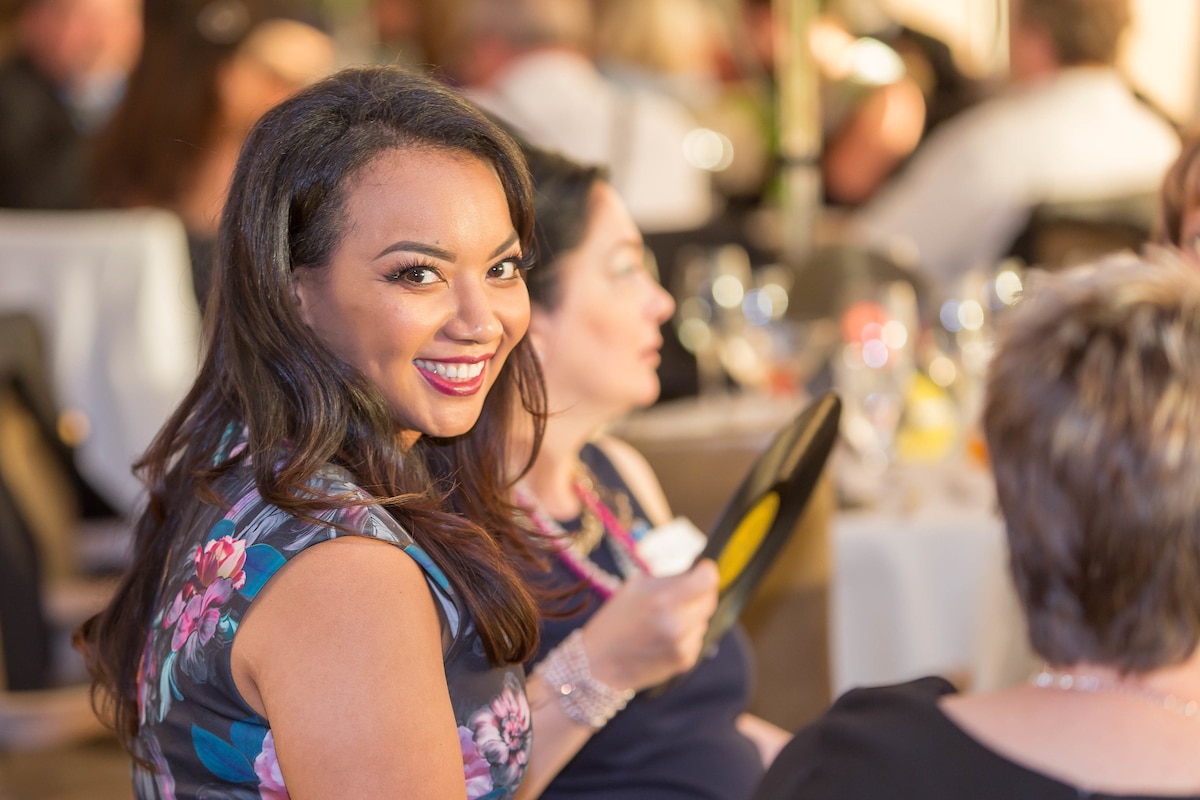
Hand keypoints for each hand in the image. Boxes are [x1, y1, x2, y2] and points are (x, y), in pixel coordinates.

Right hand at [580, 559, 718, 691]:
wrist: (598, 665)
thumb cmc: (614, 620)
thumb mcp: (635, 587)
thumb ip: (669, 580)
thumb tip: (697, 574)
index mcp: (664, 600)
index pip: (707, 579)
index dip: (705, 571)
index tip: (700, 569)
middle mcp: (678, 624)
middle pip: (709, 599)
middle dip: (699, 592)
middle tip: (682, 592)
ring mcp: (683, 646)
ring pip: (703, 619)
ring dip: (691, 615)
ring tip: (663, 620)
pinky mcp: (685, 662)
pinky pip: (696, 638)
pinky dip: (686, 634)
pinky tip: (663, 637)